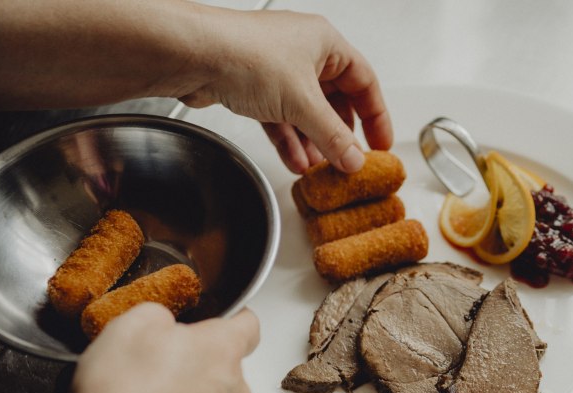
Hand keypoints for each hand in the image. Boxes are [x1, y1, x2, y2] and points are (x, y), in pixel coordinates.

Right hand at [69, 303, 259, 392]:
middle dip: (195, 368)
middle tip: (154, 373)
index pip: (247, 325)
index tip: (219, 321)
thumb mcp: (128, 329)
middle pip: (224, 370)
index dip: (232, 320)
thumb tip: (160, 322)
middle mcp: (236, 391)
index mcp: (222, 350)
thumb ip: (155, 316)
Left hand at [178, 9, 392, 173]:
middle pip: (334, 101)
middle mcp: (303, 53)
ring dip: (314, 143)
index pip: (364, 82)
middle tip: (350, 161)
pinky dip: (290, 141)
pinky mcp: (252, 87)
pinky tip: (296, 161)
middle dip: (340, 135)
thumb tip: (354, 159)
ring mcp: (276, 71)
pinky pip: (281, 119)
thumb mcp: (303, 102)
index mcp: (325, 43)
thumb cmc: (244, 54)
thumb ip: (333, 136)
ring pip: (306, 113)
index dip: (376, 115)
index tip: (381, 144)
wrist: (192, 55)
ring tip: (322, 169)